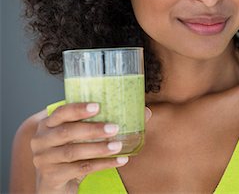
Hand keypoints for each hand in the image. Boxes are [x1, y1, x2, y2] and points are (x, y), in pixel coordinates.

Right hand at [30, 102, 150, 193]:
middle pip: (67, 132)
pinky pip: (81, 169)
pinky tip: (120, 161)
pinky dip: (102, 164)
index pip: (61, 112)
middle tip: (114, 127)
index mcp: (49, 124)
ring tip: (119, 145)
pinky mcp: (52, 176)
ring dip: (99, 148)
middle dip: (93, 129)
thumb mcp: (83, 135)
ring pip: (74, 152)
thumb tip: (145, 112)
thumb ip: (106, 121)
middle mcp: (42, 140)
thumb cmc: (72, 151)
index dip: (78, 109)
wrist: (54, 182)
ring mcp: (44, 159)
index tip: (98, 106)